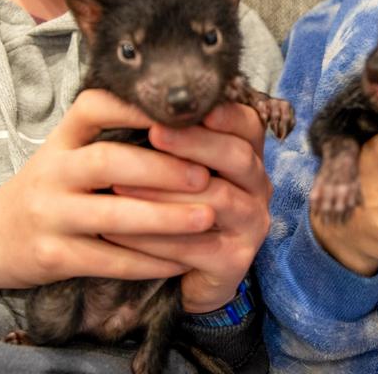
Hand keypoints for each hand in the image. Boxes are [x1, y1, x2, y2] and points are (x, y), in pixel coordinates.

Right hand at [0, 89, 215, 290]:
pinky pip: (108, 260)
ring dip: (164, 218)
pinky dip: (148, 262)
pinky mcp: (52, 256)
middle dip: (161, 169)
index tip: (179, 113)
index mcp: (60, 140)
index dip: (133, 107)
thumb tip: (182, 122)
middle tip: (204, 175)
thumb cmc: (49, 190)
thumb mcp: (66, 154)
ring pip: (112, 216)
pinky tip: (182, 261)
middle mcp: (51, 172)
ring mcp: (49, 214)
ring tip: (207, 217)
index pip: (92, 108)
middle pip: (107, 161)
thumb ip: (108, 137)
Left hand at [106, 101, 271, 312]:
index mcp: (249, 157)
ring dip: (165, 192)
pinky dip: (153, 238)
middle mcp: (260, 187)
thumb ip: (172, 139)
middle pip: (237, 157)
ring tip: (119, 185)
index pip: (247, 125)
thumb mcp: (180, 169)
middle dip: (193, 143)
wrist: (187, 274)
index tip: (183, 107)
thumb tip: (135, 102)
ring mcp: (253, 225)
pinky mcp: (236, 261)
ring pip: (216, 200)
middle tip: (154, 133)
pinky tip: (117, 232)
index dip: (222, 114)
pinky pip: (194, 246)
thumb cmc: (177, 208)